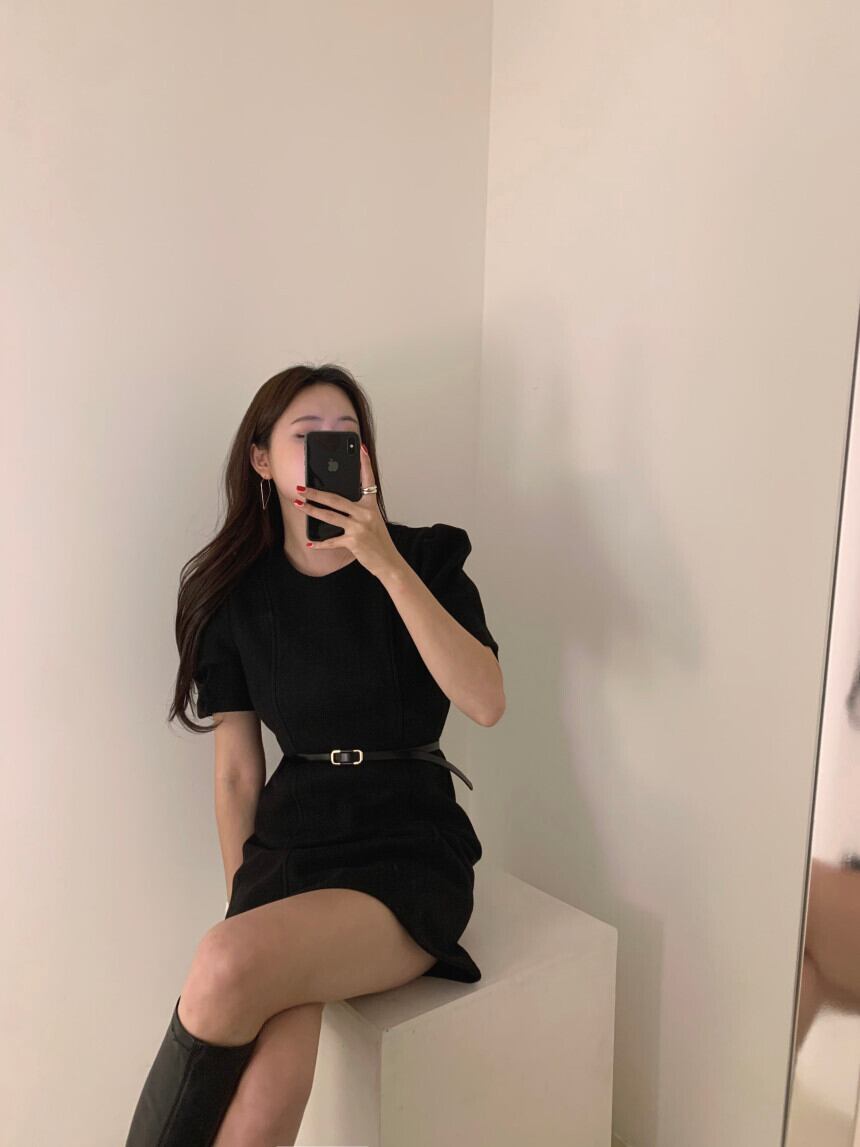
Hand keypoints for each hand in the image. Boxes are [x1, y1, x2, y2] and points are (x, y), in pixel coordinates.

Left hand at [294, 444, 405, 581]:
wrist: (389, 562)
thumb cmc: (379, 541)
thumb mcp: (373, 521)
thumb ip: (358, 511)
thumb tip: (336, 503)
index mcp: (372, 505)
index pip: (368, 479)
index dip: (365, 463)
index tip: (360, 448)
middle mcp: (366, 514)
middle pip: (336, 499)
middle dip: (316, 492)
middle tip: (301, 487)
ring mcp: (359, 528)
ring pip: (330, 516)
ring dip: (311, 510)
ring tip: (299, 504)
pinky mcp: (354, 542)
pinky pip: (332, 541)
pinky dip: (320, 543)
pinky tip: (310, 542)